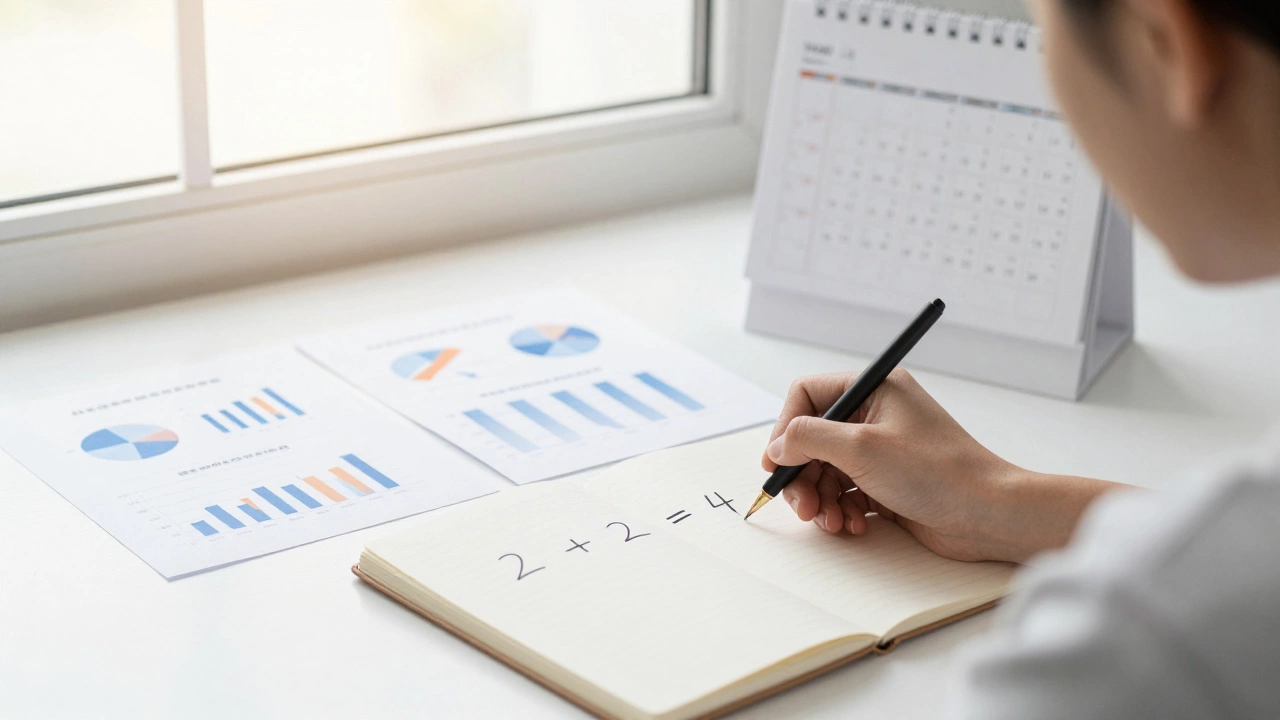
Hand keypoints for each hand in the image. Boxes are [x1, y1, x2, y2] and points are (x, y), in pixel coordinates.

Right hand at [763, 369, 1119, 562]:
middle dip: (802, 475)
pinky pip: (847, 492)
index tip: (777, 463)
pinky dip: (842, 510)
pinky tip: (853, 526)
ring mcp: (882, 450)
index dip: (786, 428)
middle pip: (812, 439)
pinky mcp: (888, 482)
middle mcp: (876, 414)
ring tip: (830, 521)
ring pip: (826, 470)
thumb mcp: (861, 447)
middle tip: (802, 507)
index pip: (808, 396)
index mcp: (874, 388)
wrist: (988, 514)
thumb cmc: (937, 472)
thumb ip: (808, 438)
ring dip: (821, 498)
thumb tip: (778, 445)